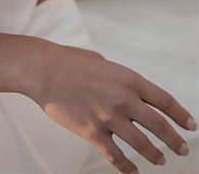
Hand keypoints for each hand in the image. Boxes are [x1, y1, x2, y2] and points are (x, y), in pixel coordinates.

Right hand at [32, 41, 195, 172]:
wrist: (41, 69)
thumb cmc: (68, 61)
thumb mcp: (101, 62)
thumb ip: (118, 78)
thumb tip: (126, 90)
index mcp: (128, 78)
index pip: (164, 100)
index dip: (181, 115)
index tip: (191, 126)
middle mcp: (123, 99)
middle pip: (159, 125)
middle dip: (174, 140)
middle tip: (182, 149)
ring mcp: (108, 117)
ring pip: (142, 145)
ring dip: (155, 155)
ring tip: (160, 160)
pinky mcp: (92, 132)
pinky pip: (116, 156)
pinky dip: (128, 167)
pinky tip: (133, 172)